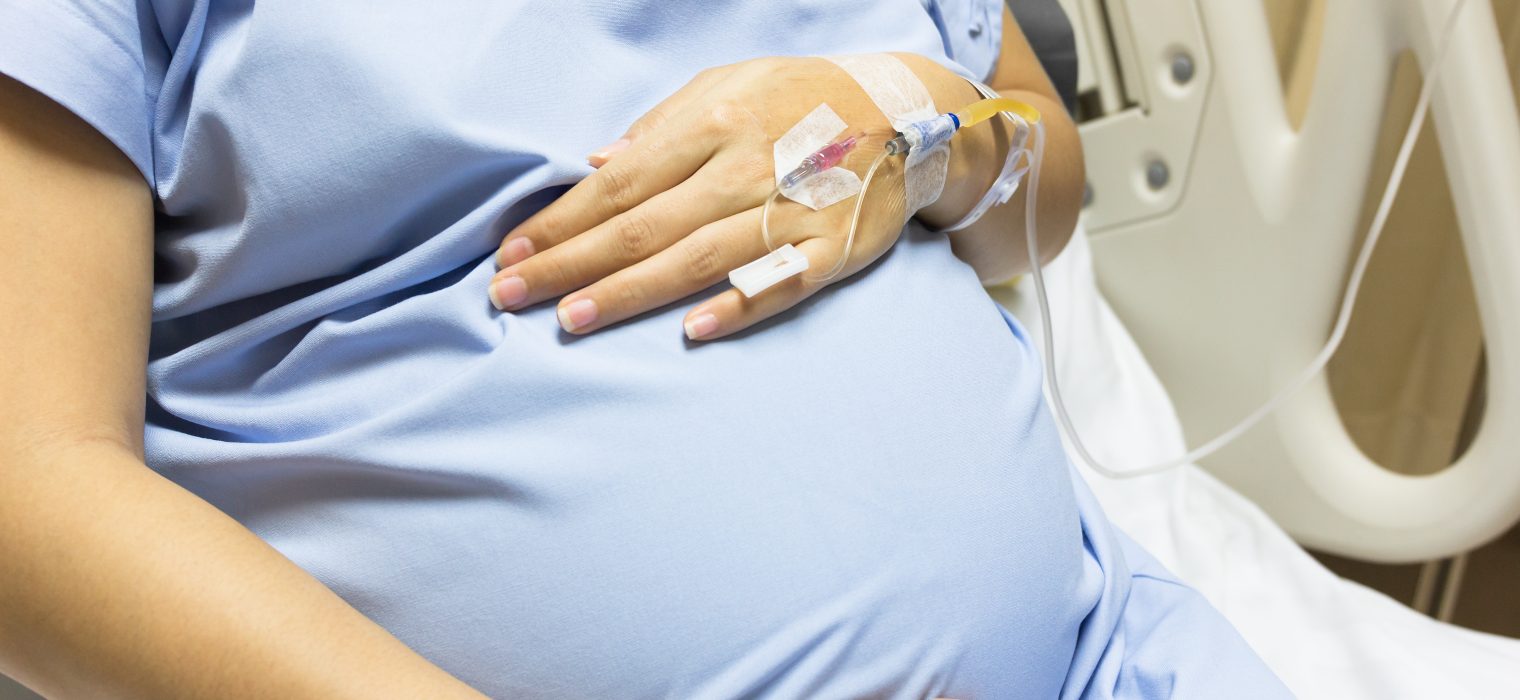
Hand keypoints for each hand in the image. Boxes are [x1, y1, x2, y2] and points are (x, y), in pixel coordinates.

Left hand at [489, 56, 969, 339]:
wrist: (909, 112)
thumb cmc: (802, 98)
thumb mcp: (729, 85)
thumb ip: (662, 127)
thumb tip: (596, 163)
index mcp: (712, 125)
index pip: (618, 183)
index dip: (559, 221)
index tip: (510, 254)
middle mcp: (744, 167)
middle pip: (643, 225)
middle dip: (570, 263)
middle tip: (510, 297)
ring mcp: (790, 209)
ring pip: (697, 257)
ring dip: (630, 292)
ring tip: (571, 320)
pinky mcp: (832, 248)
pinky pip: (782, 282)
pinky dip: (740, 305)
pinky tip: (694, 330)